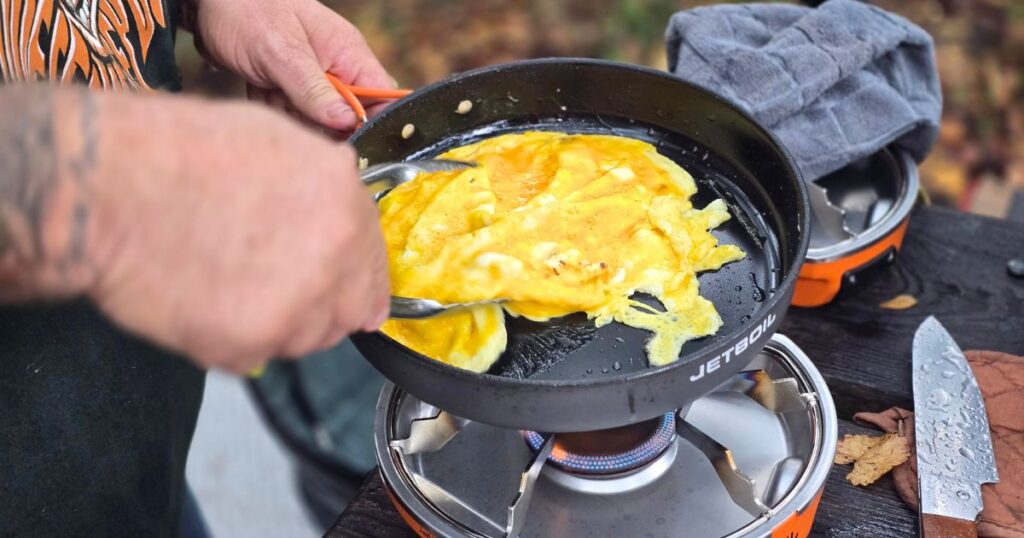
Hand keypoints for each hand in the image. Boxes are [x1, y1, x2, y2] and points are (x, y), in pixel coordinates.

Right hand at [86, 92, 389, 372]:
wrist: (107, 187)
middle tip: (275, 290)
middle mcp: (335, 252)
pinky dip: (234, 340)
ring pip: (307, 338)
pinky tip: (204, 300)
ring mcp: (298, 302)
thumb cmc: (174, 153)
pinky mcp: (253, 340)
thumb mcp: (274, 140)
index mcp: (344, 198)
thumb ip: (323, 186)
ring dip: (279, 325)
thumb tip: (338, 214)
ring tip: (227, 285)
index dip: (357, 278)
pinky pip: (257, 355)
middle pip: (350, 310)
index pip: (375, 263)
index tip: (348, 292)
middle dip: (321, 306)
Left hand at [184, 0, 392, 133]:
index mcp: (348, 53)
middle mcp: (336, 67)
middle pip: (350, 116)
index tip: (351, 140)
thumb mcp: (282, 53)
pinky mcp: (289, 86)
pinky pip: (293, 114)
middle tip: (294, 113)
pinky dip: (276, 112)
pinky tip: (261, 95)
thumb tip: (349, 122)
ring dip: (294, 118)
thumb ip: (315, 91)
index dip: (374, 122)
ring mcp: (312, 78)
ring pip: (319, 120)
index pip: (382, 96)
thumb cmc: (246, 10)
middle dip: (323, 124)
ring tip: (271, 96)